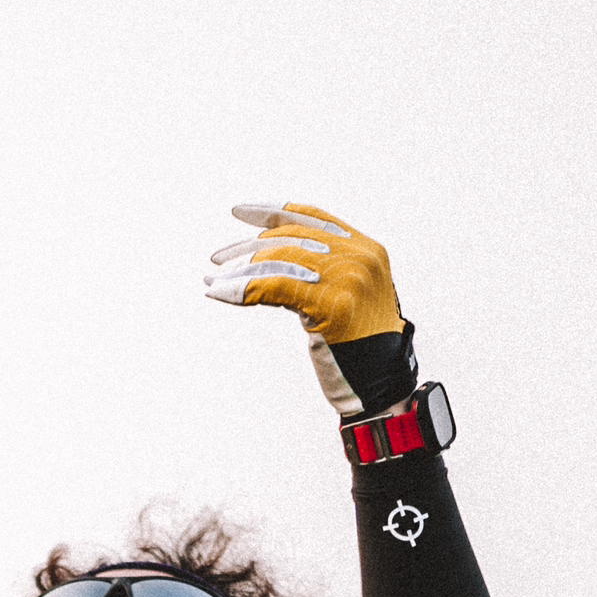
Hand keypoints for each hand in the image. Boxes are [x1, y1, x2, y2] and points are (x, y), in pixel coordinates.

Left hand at [205, 201, 416, 419]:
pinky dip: (243, 289)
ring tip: (214, 280)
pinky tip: (221, 293)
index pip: (312, 218)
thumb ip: (324, 271)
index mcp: (365, 249)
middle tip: (218, 260)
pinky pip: (274, 286)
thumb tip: (270, 258)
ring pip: (279, 260)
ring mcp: (348, 278)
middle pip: (290, 238)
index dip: (272, 212)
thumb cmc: (359, 348)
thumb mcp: (347, 297)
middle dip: (248, 248)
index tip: (239, 212)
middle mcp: (359, 257)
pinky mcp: (331, 303)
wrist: (381, 384)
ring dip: (240, 270)